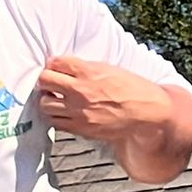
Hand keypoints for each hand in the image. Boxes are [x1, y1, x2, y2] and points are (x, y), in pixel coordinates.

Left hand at [35, 55, 176, 141]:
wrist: (146, 111)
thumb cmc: (131, 88)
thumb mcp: (108, 68)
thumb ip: (84, 68)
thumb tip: (63, 68)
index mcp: (88, 71)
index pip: (55, 63)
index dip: (53, 64)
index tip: (55, 67)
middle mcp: (80, 91)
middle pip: (45, 82)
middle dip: (46, 81)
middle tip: (51, 83)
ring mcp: (78, 112)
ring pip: (45, 105)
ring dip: (48, 100)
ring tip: (56, 99)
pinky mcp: (81, 128)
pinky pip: (57, 123)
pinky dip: (56, 117)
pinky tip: (64, 113)